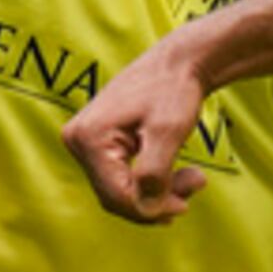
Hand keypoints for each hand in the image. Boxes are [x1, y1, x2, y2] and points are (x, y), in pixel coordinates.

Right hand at [62, 37, 211, 223]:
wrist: (176, 62)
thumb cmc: (174, 88)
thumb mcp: (168, 131)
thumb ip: (155, 173)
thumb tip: (147, 209)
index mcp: (88, 137)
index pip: (115, 195)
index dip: (150, 209)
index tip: (186, 204)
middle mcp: (76, 140)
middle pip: (114, 196)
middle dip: (155, 200)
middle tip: (196, 185)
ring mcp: (83, 142)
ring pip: (119, 190)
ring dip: (156, 192)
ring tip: (194, 178)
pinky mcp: (96, 143)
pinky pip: (120, 178)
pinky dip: (150, 181)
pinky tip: (176, 174)